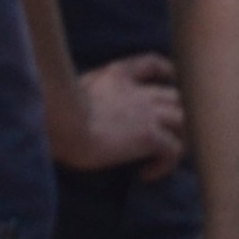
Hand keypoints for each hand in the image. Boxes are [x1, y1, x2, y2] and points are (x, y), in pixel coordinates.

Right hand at [49, 53, 185, 176]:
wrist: (64, 123)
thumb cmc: (56, 112)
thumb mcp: (71, 91)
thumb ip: (85, 93)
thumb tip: (75, 108)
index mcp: (118, 76)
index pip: (151, 63)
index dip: (165, 72)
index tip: (170, 81)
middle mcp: (138, 91)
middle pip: (175, 95)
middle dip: (177, 113)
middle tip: (167, 135)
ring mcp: (148, 112)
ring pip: (183, 120)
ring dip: (178, 138)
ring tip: (162, 157)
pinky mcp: (150, 136)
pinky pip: (174, 149)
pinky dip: (166, 163)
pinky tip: (146, 174)